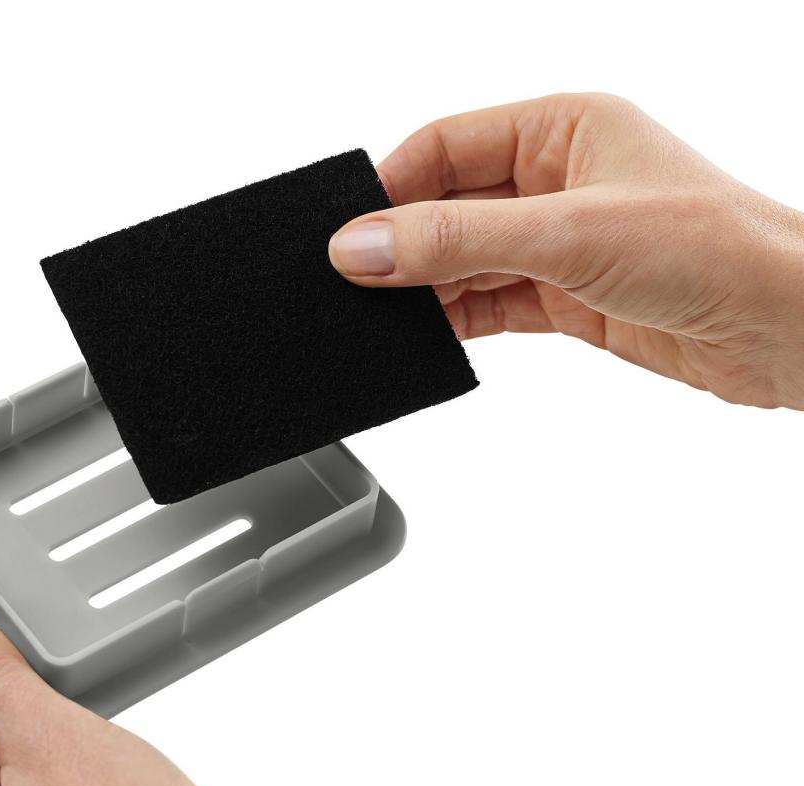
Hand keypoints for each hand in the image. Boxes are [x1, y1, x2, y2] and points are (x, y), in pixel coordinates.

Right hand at [329, 93, 803, 409]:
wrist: (783, 328)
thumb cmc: (714, 248)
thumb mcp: (568, 233)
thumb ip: (458, 240)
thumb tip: (364, 247)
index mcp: (562, 128)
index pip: (445, 145)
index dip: (390, 188)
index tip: (345, 234)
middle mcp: (556, 180)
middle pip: (448, 206)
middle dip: (403, 246)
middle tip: (354, 285)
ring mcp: (558, 243)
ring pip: (464, 261)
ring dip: (425, 291)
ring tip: (383, 318)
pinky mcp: (565, 298)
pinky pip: (489, 304)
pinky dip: (455, 322)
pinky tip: (427, 338)